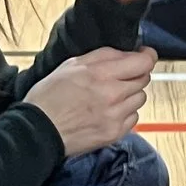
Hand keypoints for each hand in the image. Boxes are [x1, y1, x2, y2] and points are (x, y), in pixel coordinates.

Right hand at [24, 45, 155, 156]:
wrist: (38, 131)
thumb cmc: (50, 97)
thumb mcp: (71, 65)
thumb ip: (103, 56)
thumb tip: (128, 52)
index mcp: (101, 74)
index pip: (143, 63)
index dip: (146, 57)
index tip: (144, 56)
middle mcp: (113, 94)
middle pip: (143, 79)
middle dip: (134, 75)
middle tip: (118, 78)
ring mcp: (116, 116)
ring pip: (140, 99)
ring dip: (130, 95)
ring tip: (109, 97)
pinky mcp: (115, 133)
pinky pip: (133, 118)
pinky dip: (125, 113)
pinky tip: (108, 112)